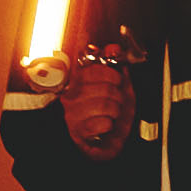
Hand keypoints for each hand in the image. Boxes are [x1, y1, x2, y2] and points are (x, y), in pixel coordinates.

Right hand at [50, 37, 137, 152]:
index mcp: (78, 81)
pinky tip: (104, 126)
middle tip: (116, 102)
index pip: (95, 69)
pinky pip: (103, 123)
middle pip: (107, 88)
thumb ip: (114, 65)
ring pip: (106, 105)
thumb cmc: (107, 114)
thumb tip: (113, 48)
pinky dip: (109, 126)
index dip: (113, 75)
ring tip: (111, 115)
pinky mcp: (77, 131)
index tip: (116, 81)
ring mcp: (72, 114)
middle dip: (119, 97)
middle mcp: (71, 96)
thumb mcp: (115, 86)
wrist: (103, 142)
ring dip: (116, 113)